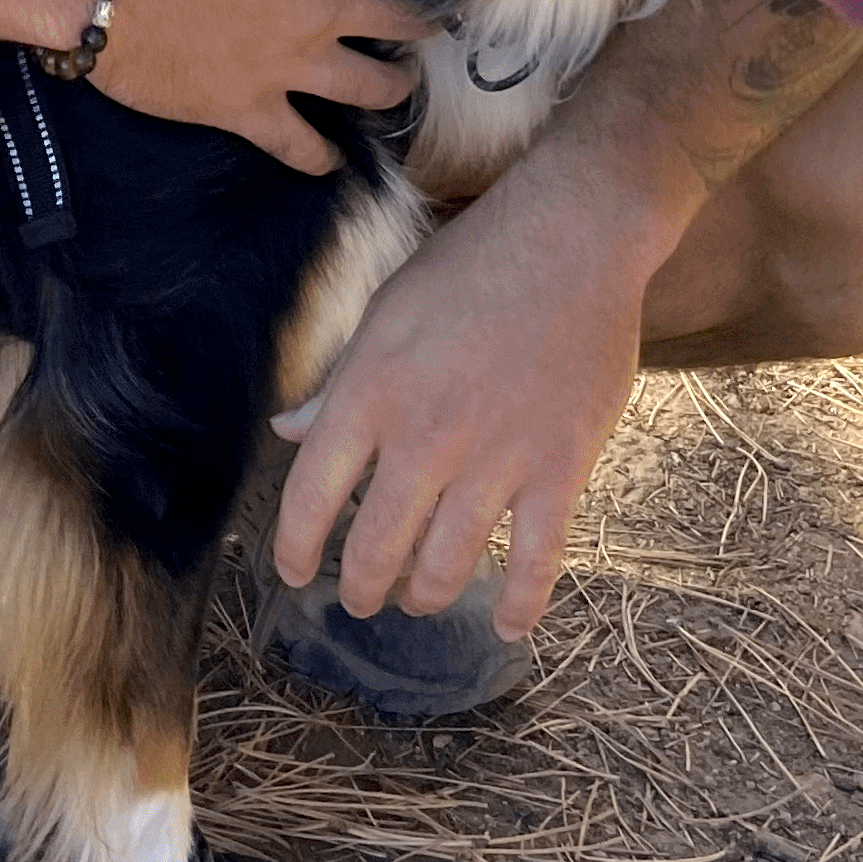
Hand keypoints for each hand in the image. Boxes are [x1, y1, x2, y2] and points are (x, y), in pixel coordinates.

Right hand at [80, 0, 421, 175]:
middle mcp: (320, 3)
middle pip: (398, 18)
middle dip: (417, 21)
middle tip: (426, 25)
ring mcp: (289, 62)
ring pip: (369, 87)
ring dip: (392, 88)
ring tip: (401, 86)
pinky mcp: (248, 107)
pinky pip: (298, 144)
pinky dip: (319, 157)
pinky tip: (332, 161)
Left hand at [267, 130, 697, 635]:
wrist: (572, 236)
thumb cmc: (471, 263)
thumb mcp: (386, 311)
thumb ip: (340, 381)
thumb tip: (290, 431)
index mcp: (372, 390)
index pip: (311, 494)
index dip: (294, 546)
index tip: (294, 571)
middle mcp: (426, 435)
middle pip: (377, 546)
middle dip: (362, 585)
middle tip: (361, 597)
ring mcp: (497, 457)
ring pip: (448, 566)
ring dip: (426, 594)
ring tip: (418, 598)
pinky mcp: (560, 467)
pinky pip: (537, 560)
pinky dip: (521, 602)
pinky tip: (510, 624)